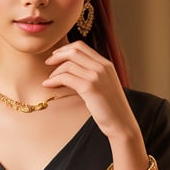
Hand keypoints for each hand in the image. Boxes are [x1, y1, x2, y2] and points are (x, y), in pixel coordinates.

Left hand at [44, 41, 148, 169]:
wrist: (121, 123)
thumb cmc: (111, 109)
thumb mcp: (104, 86)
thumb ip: (93, 76)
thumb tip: (73, 72)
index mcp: (106, 64)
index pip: (82, 46)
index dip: (65, 49)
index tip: (56, 56)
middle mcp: (102, 66)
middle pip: (74, 51)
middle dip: (57, 55)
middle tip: (48, 63)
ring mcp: (97, 76)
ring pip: (68, 64)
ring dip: (55, 71)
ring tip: (49, 80)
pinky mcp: (90, 87)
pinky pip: (66, 77)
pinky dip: (54, 80)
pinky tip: (48, 85)